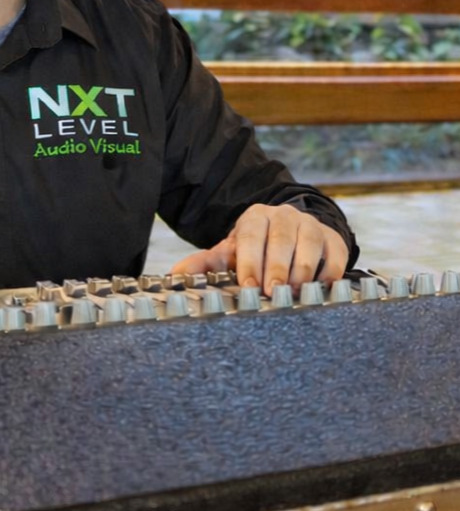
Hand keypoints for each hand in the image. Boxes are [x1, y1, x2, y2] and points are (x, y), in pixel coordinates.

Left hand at [170, 203, 348, 295]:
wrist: (292, 232)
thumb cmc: (256, 249)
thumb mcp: (230, 253)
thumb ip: (204, 264)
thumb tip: (174, 275)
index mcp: (254, 217)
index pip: (250, 236)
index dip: (249, 261)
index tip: (248, 286)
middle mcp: (283, 217)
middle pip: (280, 240)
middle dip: (276, 268)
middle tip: (272, 292)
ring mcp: (311, 226)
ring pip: (308, 245)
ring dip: (302, 272)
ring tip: (296, 294)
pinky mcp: (334, 239)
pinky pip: (335, 256)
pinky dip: (329, 274)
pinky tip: (321, 290)